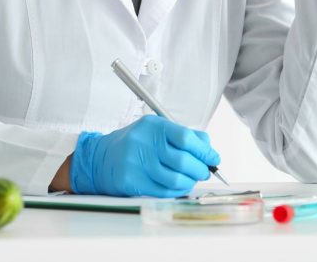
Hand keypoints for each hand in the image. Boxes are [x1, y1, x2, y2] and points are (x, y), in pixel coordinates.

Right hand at [69, 115, 220, 196]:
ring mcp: (135, 163)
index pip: (186, 138)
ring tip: (192, 180)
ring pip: (174, 179)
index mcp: (153, 126)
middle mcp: (143, 142)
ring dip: (189, 182)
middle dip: (200, 169)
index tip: (214, 159)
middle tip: (204, 172)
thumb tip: (209, 149)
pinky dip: (176, 190)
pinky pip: (163, 190)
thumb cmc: (136, 144)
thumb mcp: (157, 130)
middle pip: (183, 161)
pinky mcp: (131, 181)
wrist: (101, 158)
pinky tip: (179, 186)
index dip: (205, 151)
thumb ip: (184, 135)